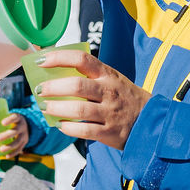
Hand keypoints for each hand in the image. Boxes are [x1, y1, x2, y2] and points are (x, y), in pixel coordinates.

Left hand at [0, 112, 26, 155]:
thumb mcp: (9, 117)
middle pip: (16, 131)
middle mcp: (22, 126)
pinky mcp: (25, 142)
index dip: (9, 120)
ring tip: (1, 149)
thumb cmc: (12, 121)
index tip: (2, 123)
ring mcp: (25, 135)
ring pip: (18, 141)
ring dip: (9, 146)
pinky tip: (7, 156)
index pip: (15, 117)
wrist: (27, 124)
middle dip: (7, 135)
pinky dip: (13, 153)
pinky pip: (20, 149)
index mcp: (18, 118)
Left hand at [34, 47, 148, 149]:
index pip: (81, 59)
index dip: (58, 58)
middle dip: (52, 88)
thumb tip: (54, 71)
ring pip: (77, 109)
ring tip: (45, 108)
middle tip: (39, 90)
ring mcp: (109, 112)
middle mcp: (108, 91)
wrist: (151, 120)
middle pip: (76, 85)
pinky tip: (60, 125)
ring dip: (56, 109)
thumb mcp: (112, 79)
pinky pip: (84, 130)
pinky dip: (68, 128)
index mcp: (107, 74)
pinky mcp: (109, 132)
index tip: (41, 60)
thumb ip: (89, 75)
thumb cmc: (124, 97)